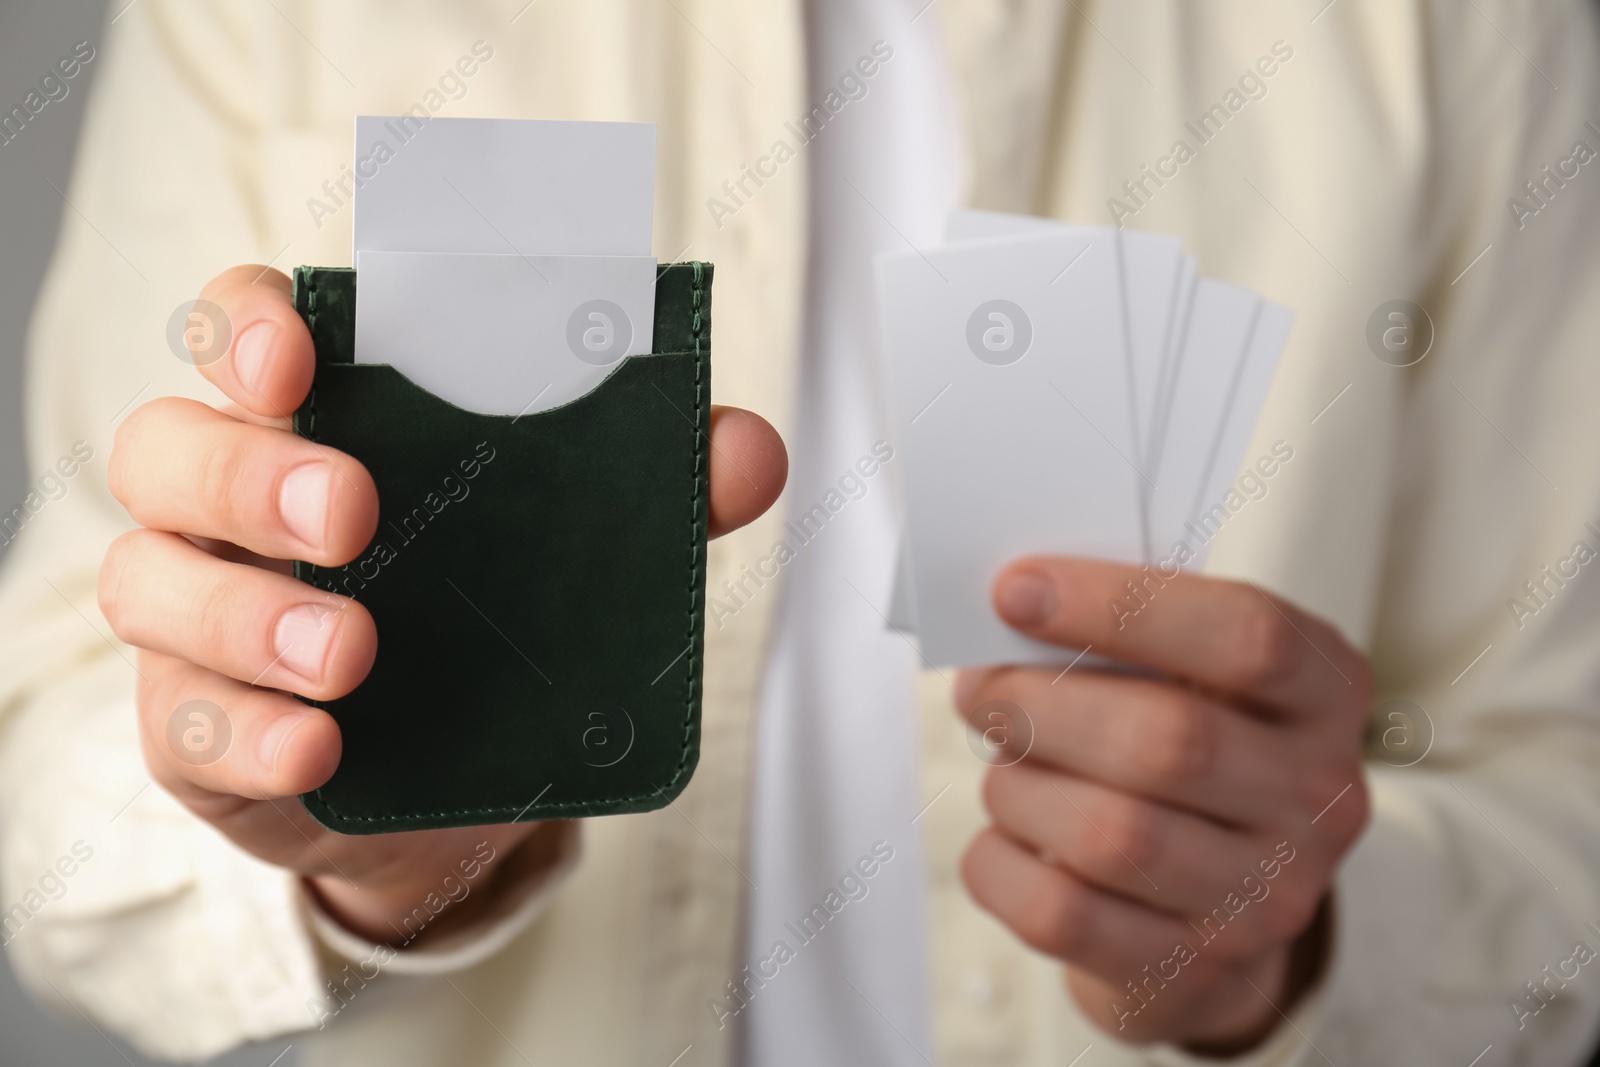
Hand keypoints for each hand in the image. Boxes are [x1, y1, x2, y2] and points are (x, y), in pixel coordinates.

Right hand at [100, 265, 787, 943]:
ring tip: (352, 652)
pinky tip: (317, 750)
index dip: (247, 328)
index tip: (299, 354)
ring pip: (146, 583)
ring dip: (246, 614)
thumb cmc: (490, 624)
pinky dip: (247, 735)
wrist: (453, 786)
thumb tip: (750, 450)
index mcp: (316, 426)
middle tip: (351, 515)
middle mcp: (226, 507)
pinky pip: (183, 725)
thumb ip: (655, 492)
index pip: (241, 334)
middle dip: (244, 471)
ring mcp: (196, 618)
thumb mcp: (575, 551)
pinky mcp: (193, 729)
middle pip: (165, 447)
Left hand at [956, 558, 1369, 1052]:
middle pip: (1168, 740)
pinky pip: (1060, 913)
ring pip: (1110, 834)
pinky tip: (1003, 838)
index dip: (1121, 604)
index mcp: (1325, 693)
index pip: (1247, 635)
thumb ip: (1124, 636)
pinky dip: (1000, 863)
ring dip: (1020, 787)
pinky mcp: (1192, 970)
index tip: (1016, 590)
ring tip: (1005, 768)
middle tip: (981, 689)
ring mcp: (1265, 897)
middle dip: (1041, 704)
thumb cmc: (1184, 756)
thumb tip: (1011, 610)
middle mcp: (1317, 799)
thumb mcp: (1189, 677)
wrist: (1217, 912)